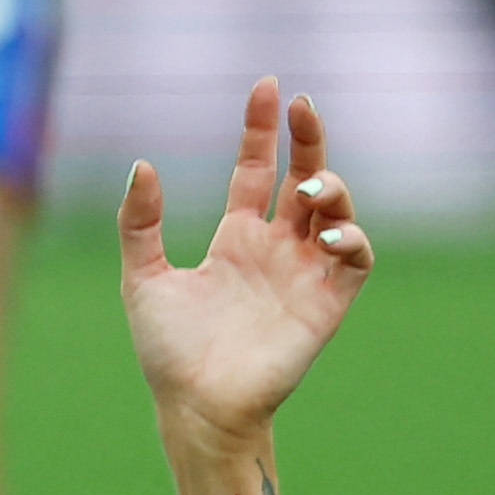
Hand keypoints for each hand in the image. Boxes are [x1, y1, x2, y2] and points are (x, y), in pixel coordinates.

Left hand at [119, 78, 370, 456]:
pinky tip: (325, 232)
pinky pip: (354, 259)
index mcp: (235, 239)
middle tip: (304, 106)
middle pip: (303, 178)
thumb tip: (142, 164)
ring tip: (310, 187)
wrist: (195, 406)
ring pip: (336, 211)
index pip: (256, 170)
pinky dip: (350, 237)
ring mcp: (303, 273)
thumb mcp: (143, 277)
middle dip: (309, 140)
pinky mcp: (326, 303)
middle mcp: (274, 249)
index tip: (266, 88)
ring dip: (331, 188)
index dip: (261, 130)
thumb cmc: (168, 350)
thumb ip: (140, 222)